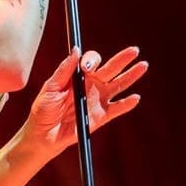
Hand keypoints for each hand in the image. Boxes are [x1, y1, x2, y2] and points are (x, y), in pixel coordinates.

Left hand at [26, 46, 147, 152]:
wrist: (43, 135)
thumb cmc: (43, 109)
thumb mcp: (50, 87)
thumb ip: (64, 70)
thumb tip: (76, 51)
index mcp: (79, 76)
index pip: (93, 61)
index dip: (93, 60)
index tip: (88, 67)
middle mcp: (91, 86)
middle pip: (111, 69)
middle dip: (122, 59)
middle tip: (134, 51)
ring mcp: (98, 100)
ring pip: (118, 85)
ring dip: (131, 76)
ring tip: (143, 66)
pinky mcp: (101, 117)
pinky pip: (117, 109)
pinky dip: (127, 104)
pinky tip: (136, 98)